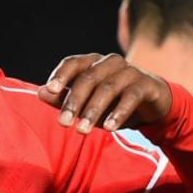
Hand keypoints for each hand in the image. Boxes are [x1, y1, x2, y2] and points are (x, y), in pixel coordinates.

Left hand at [37, 53, 171, 133]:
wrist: (153, 103)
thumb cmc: (113, 102)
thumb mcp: (87, 103)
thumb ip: (64, 98)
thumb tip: (40, 93)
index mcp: (93, 62)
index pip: (73, 63)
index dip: (61, 74)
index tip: (50, 90)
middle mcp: (110, 62)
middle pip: (88, 78)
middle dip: (74, 101)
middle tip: (63, 123)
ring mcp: (130, 71)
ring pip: (108, 88)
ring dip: (93, 110)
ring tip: (82, 131)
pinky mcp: (147, 84)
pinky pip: (131, 96)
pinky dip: (119, 112)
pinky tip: (110, 128)